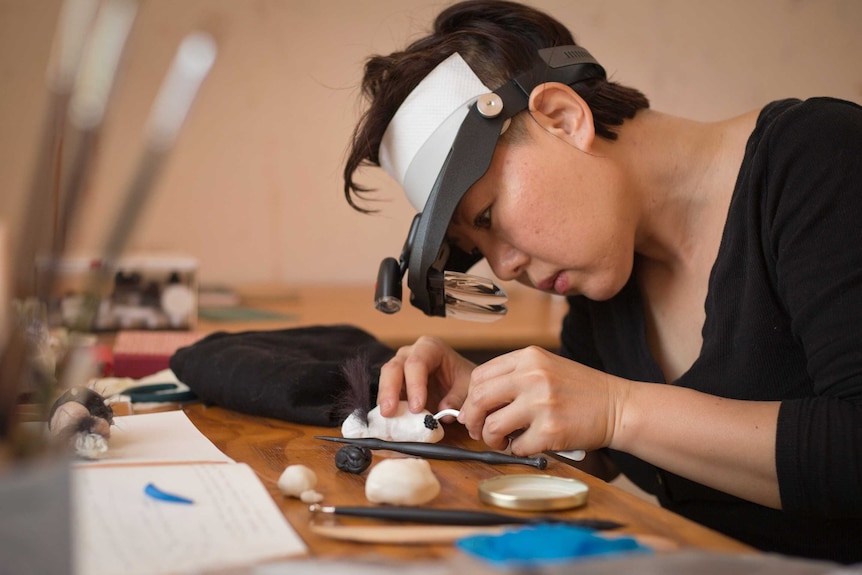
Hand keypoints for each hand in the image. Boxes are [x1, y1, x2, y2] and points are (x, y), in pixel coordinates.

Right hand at [377, 336, 475, 416]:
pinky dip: (386, 406)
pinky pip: (386, 392)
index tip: (417, 408)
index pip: (417, 363)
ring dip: (384, 399)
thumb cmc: (462, 378)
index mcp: (431, 348)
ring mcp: (399, 366)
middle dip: (390, 390)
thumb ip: (457, 398)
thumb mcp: (467, 385)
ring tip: (387, 418)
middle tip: (389, 412)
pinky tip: (389, 420)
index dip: (414, 385)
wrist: (458, 380)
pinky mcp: (394, 382)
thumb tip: (444, 413)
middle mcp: (411, 353)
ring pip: (385, 378)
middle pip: (394, 368)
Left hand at [459, 346, 623, 454]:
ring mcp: (542, 403)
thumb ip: (514, 378)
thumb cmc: (581, 390)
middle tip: (479, 430)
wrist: (618, 406)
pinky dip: (519, 450)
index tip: (473, 411)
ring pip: (493, 426)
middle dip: (473, 419)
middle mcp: (532, 376)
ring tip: (504, 440)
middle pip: (479, 398)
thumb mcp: (546, 367)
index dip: (470, 398)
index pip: (480, 375)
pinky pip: (517, 447)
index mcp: (528, 357)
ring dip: (493, 439)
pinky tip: (530, 444)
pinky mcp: (551, 430)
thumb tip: (476, 404)